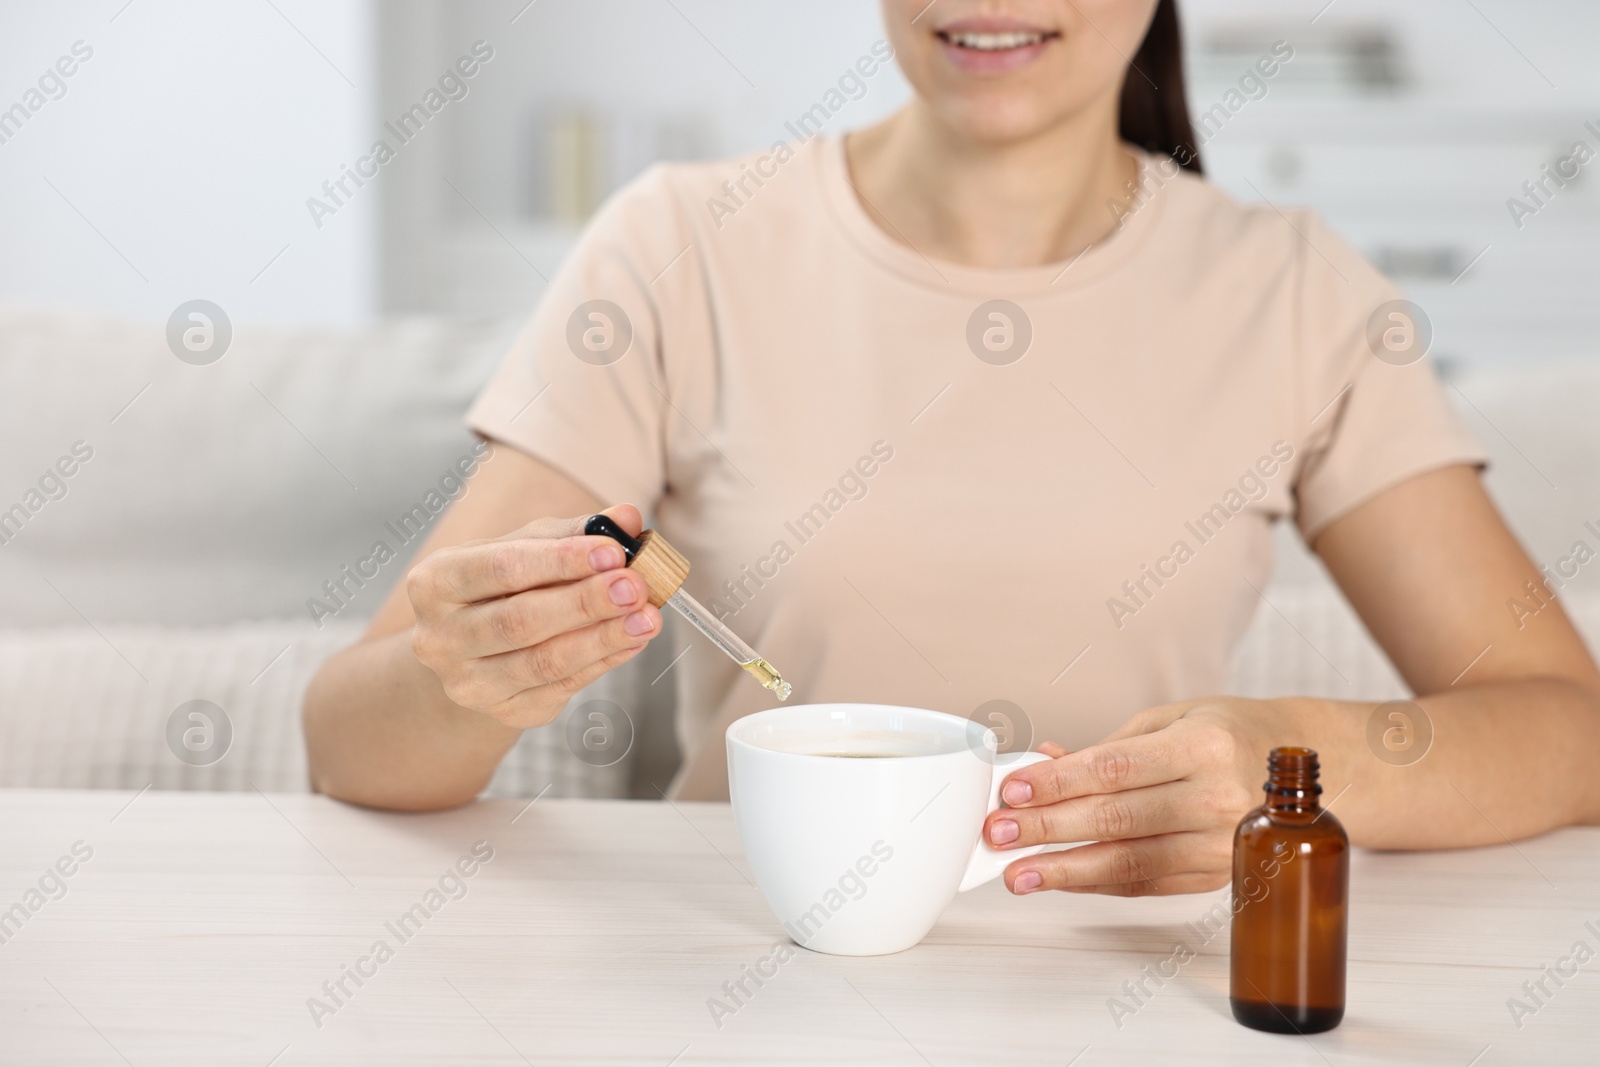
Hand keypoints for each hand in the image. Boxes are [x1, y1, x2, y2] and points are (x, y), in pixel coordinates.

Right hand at [405, 505, 661, 728]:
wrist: (472, 649)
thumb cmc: (501, 585)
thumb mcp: (526, 547)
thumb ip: (575, 532)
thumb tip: (627, 517)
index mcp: (436, 582)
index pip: (502, 568)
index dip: (560, 561)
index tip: (613, 552)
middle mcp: (440, 637)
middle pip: (520, 621)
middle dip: (585, 602)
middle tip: (637, 586)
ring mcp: (468, 682)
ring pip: (544, 662)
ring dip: (603, 638)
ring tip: (647, 617)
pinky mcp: (504, 711)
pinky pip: (562, 686)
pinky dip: (604, 662)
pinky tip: (633, 641)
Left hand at [983, 697, 1288, 895]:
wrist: (1297, 765)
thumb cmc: (1225, 732)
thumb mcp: (1169, 720)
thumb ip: (1106, 749)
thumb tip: (1042, 766)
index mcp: (1203, 746)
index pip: (1115, 769)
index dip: (1059, 783)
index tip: (1013, 791)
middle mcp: (1218, 797)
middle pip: (1117, 819)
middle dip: (1048, 828)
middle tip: (998, 834)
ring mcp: (1222, 843)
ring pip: (1130, 863)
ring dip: (1066, 870)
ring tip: (1018, 873)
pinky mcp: (1218, 876)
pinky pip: (1148, 884)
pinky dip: (1099, 883)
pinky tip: (1062, 878)